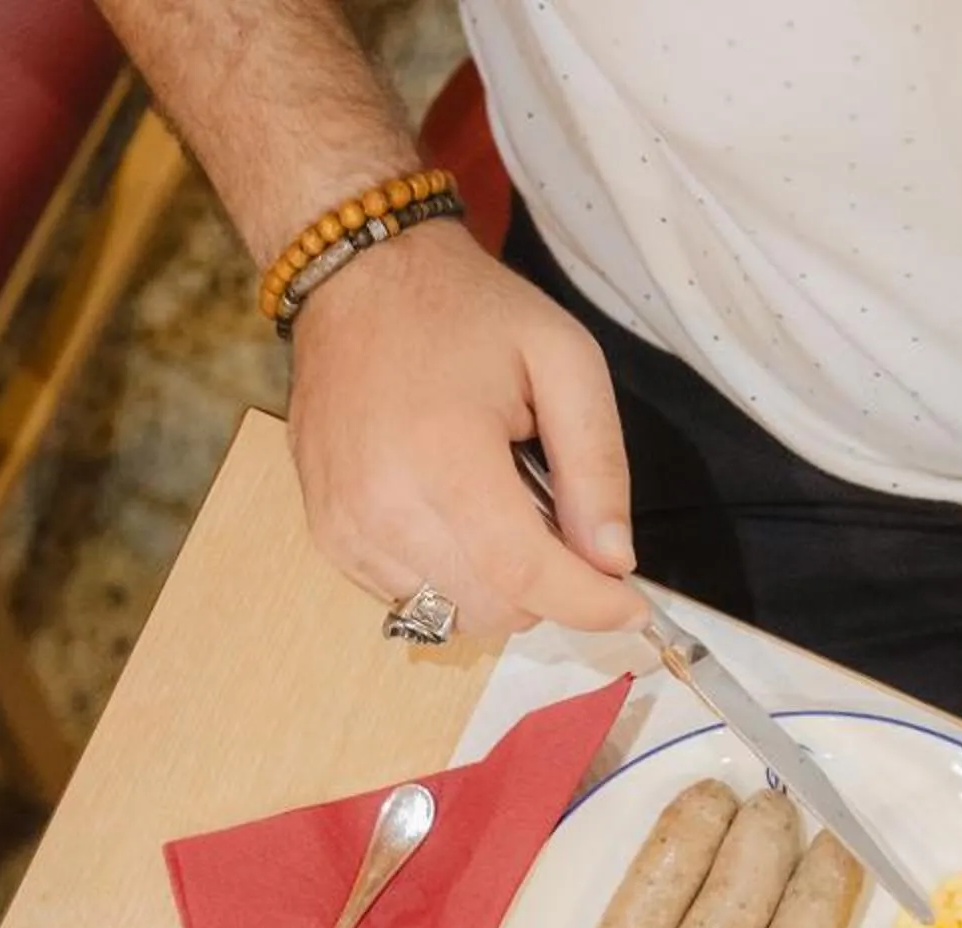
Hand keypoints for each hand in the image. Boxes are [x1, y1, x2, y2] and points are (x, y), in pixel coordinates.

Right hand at [288, 217, 646, 637]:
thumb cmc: (465, 310)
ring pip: (455, 616)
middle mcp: (385, 507)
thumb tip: (612, 560)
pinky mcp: (330, 538)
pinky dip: (449, 577)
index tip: (631, 608)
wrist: (356, 277)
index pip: (527, 576)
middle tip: (554, 523)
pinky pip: (410, 599)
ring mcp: (349, 528)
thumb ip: (598, 463)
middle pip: (496, 610)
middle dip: (545, 587)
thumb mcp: (563, 358)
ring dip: (496, 586)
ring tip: (495, 507)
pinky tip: (451, 515)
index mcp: (446, 456)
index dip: (590, 604)